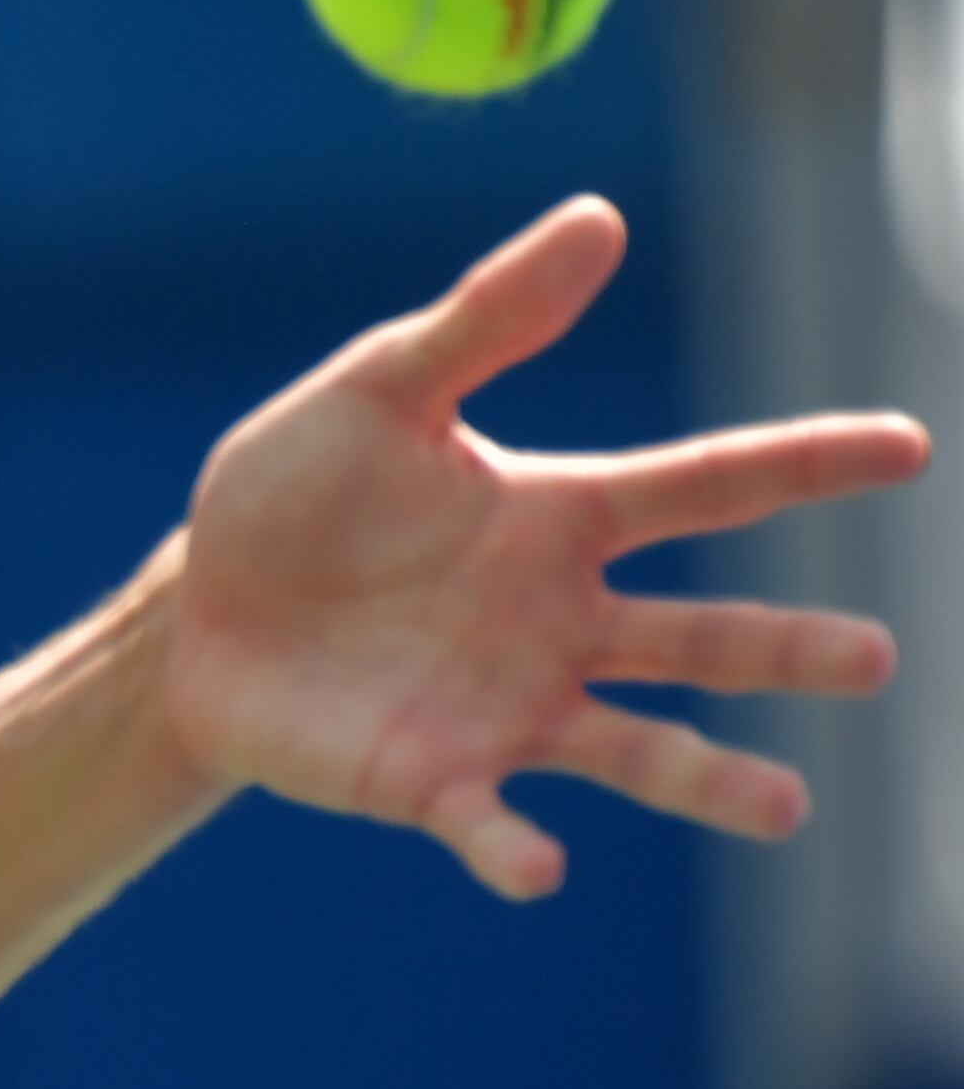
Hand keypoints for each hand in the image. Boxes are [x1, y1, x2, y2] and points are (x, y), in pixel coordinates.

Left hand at [164, 195, 929, 899]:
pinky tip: (540, 869)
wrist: (195, 613)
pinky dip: (513, 846)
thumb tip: (599, 219)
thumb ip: (486, 321)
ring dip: (706, 779)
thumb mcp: (377, 392)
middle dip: (787, 650)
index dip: (807, 464)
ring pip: (635, 746)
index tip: (911, 445)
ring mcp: (505, 708)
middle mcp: (559, 622)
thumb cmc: (291, 497)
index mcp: (558, 517)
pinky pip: (487, 821)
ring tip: (786, 807)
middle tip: (874, 659)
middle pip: (700, 636)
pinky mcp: (431, 780)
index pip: (707, 486)